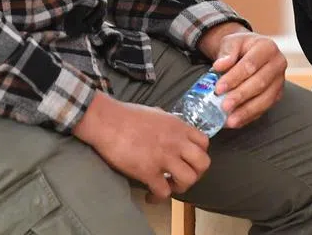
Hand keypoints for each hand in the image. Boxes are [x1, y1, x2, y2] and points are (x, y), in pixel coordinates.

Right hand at [74, 92, 210, 201]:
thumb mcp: (157, 113)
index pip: (204, 143)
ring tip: (169, 186)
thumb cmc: (127, 115)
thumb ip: (169, 124)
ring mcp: (163, 157)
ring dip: (180, 187)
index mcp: (178, 127)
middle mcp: (176, 142)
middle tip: (183, 176)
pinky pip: (164, 192)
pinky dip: (158, 198)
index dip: (199, 154)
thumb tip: (172, 131)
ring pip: (188, 179)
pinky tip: (151, 196)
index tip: (188, 160)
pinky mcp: (148, 171)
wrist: (107, 120)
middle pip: (203, 163)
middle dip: (196, 173)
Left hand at [207, 28, 286, 129]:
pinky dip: (249, 116)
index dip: (234, 78)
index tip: (219, 88)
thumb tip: (220, 65)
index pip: (250, 64)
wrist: (247, 52)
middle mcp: (278, 63)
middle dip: (240, 96)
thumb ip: (226, 53)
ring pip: (265, 99)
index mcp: (267, 47)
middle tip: (224, 106)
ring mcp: (280, 81)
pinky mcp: (277, 95)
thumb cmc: (239, 47)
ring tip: (230, 119)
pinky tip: (236, 121)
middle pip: (260, 83)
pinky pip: (265, 108)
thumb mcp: (231, 43)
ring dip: (246, 111)